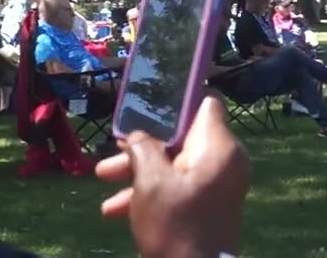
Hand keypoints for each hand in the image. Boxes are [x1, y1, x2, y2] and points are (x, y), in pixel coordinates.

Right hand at [96, 97, 247, 257]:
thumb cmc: (175, 226)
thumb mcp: (151, 182)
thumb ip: (143, 148)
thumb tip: (139, 135)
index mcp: (219, 147)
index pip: (203, 104)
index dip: (174, 102)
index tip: (146, 105)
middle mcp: (224, 161)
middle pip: (180, 137)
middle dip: (143, 145)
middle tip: (112, 151)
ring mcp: (217, 185)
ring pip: (174, 164)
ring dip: (139, 171)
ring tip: (102, 179)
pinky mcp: (207, 205)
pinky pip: (178, 186)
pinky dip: (151, 191)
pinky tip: (115, 209)